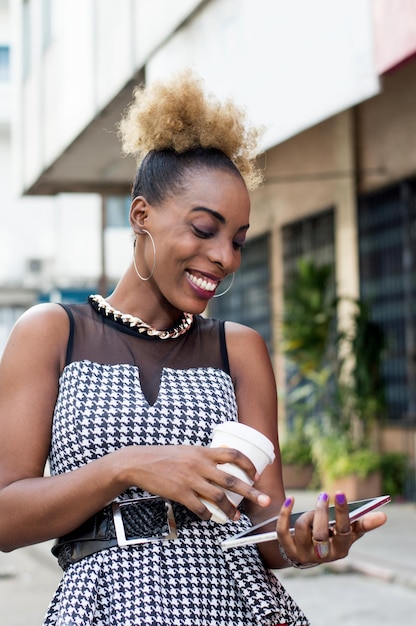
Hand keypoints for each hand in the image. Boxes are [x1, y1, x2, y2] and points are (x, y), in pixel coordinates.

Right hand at [123, 444, 270, 520]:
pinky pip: (200, 508)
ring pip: (219, 497)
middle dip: (251, 491)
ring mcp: (190, 480)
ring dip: (231, 509)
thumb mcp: (187, 450)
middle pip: (232, 479)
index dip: (248, 465)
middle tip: (265, 500)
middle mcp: (200, 465)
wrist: (140, 462)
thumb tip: (222, 460)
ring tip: (237, 517)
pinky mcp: (180, 493)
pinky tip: (212, 518)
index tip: (256, 475)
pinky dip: (209, 515)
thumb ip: (204, 456)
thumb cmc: (164, 456)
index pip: (233, 455)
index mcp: (203, 452)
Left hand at [276, 492, 386, 565]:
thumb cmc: (333, 538)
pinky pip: (283, 530)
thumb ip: (363, 524)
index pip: (343, 531)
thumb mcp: (349, 533)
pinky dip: (285, 513)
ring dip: (308, 513)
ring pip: (302, 528)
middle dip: (321, 511)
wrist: (308, 552)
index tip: (339, 492)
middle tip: (324, 495)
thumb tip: (383, 516)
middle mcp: (322, 555)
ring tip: (315, 507)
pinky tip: (290, 500)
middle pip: (320, 533)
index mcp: (340, 550)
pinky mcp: (287, 548)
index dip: (341, 512)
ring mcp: (303, 553)